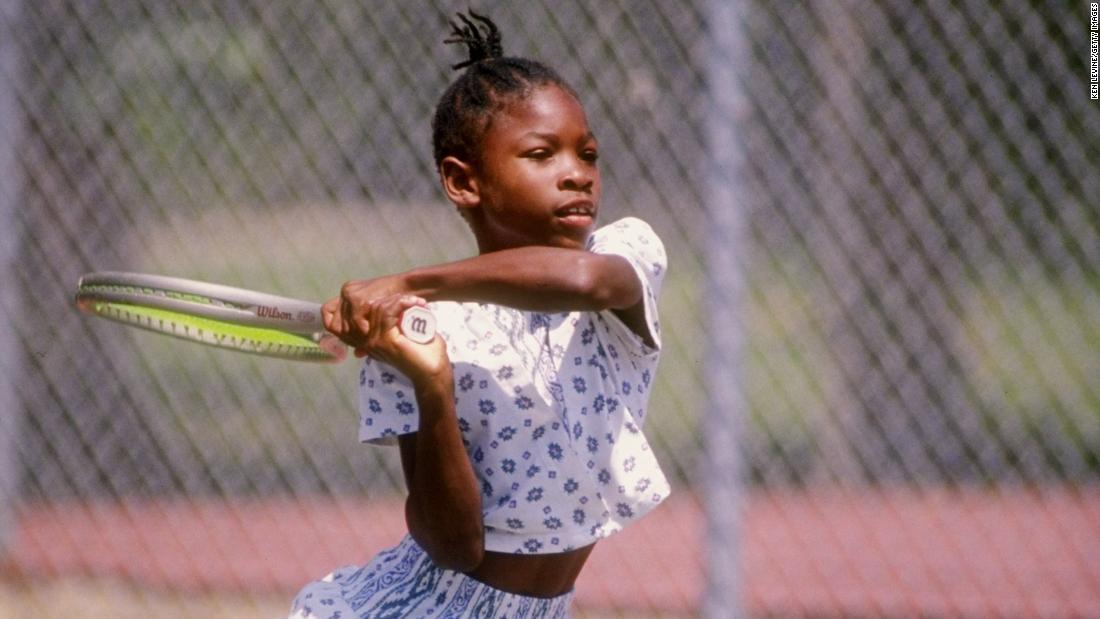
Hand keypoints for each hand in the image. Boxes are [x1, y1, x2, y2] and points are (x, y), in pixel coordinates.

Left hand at [321, 275, 408, 349]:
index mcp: (347, 293)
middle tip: (361, 343)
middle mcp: (346, 292)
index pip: (327, 313)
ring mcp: (351, 295)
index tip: (347, 337)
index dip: (335, 327)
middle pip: (335, 323)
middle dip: (347, 337)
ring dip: (355, 336)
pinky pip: (356, 322)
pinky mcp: (359, 299)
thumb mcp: (377, 315)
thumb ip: (364, 331)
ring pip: (344, 326)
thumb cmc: (396, 301)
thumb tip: (356, 354)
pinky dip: (363, 330)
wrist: (410, 288)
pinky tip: (371, 334)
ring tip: (367, 341)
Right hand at [326, 293, 448, 382]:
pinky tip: (414, 303)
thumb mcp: (412, 335)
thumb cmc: (427, 356)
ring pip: (380, 308)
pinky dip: (400, 303)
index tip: (412, 300)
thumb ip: (405, 324)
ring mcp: (375, 342)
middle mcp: (369, 342)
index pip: (372, 312)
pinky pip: (386, 313)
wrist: (434, 374)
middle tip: (417, 300)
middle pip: (374, 308)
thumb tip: (406, 305)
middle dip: (396, 298)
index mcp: (373, 340)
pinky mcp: (384, 341)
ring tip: (419, 302)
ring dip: (400, 299)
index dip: (390, 301)